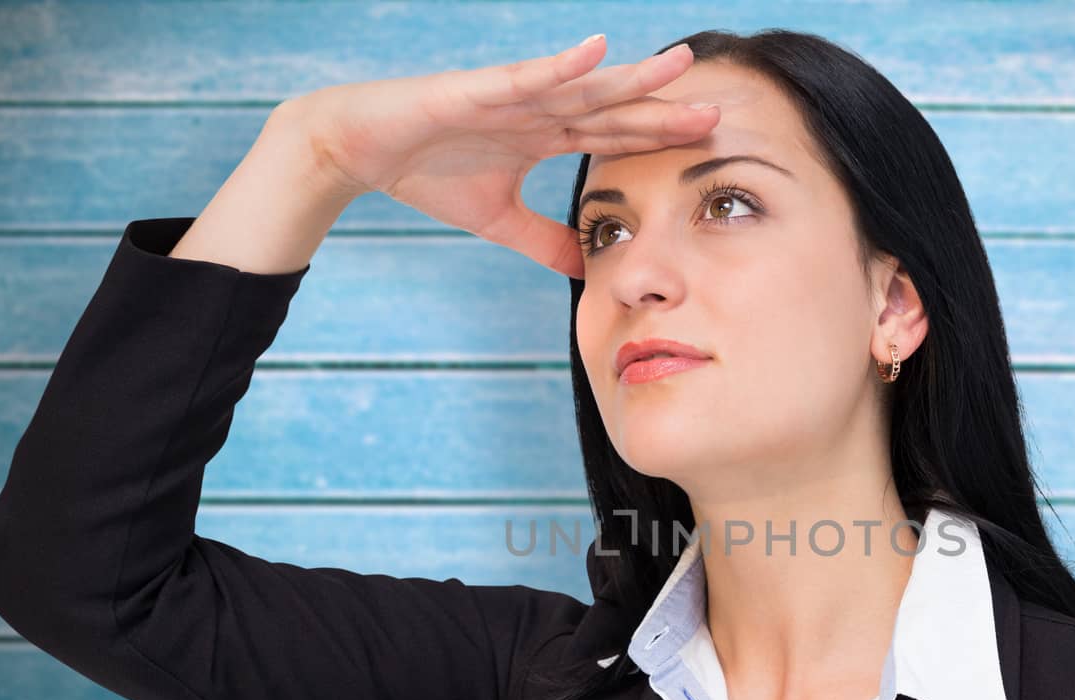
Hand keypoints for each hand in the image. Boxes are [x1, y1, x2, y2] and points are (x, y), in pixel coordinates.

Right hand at [281, 35, 718, 278]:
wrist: (356, 149)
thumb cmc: (425, 172)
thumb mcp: (498, 221)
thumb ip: (544, 241)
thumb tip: (584, 271)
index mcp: (545, 134)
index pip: (615, 135)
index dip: (661, 137)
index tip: (712, 142)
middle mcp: (538, 109)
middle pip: (613, 108)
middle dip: (663, 109)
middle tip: (718, 109)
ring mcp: (510, 95)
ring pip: (582, 85)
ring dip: (630, 77)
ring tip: (678, 65)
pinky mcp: (476, 90)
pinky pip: (525, 76)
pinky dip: (561, 65)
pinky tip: (597, 52)